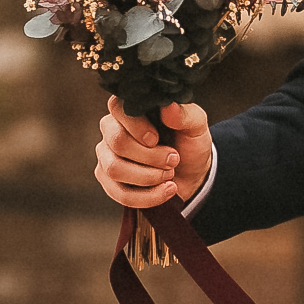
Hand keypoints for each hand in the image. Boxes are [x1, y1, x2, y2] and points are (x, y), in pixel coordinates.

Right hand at [94, 97, 212, 208]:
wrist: (191, 174)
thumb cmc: (188, 144)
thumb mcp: (196, 126)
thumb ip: (185, 114)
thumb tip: (168, 107)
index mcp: (130, 110)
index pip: (118, 108)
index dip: (137, 127)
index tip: (157, 138)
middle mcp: (112, 129)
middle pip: (117, 142)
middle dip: (150, 156)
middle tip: (173, 159)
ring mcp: (107, 155)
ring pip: (115, 169)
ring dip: (148, 176)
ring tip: (169, 174)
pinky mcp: (108, 180)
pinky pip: (120, 193)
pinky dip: (147, 196)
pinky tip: (165, 190)